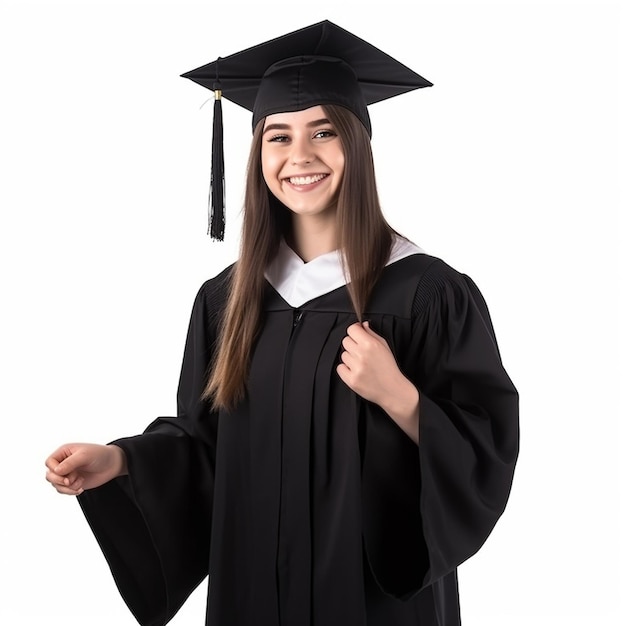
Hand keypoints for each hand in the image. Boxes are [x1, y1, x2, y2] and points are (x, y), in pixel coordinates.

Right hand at [45, 443, 127, 495]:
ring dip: (66, 488)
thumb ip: (70, 462)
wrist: (112, 465)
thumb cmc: (100, 455)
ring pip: (56, 485)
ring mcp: (68, 473)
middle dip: (58, 481)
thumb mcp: (85, 456)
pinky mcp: (72, 482)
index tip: (66, 473)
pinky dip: (70, 492)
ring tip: (80, 484)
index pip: (49, 462)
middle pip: (49, 475)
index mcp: (64, 452)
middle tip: (70, 482)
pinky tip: (81, 488)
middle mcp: (64, 463)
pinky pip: (63, 491)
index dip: (54, 470)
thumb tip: (56, 471)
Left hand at [337, 322, 419, 442]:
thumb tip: (362, 324)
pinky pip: (340, 368)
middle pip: (345, 341)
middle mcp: (362, 355)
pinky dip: (346, 369)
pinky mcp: (351, 380)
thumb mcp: (384, 346)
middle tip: (361, 352)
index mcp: (370, 344)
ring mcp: (356, 368)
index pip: (351, 329)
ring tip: (361, 364)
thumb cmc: (389, 367)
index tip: (357, 335)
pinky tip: (356, 371)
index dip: (355, 331)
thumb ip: (372, 334)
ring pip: (343, 355)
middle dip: (352, 345)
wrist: (393, 389)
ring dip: (350, 358)